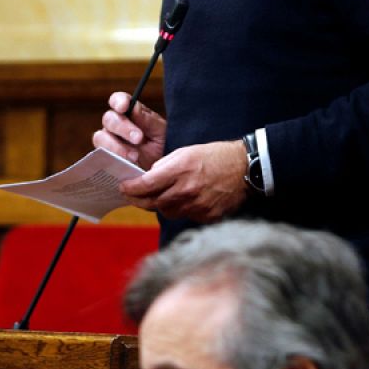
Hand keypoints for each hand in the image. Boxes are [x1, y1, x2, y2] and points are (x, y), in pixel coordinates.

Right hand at [93, 92, 166, 170]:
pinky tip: (125, 165)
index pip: (117, 100)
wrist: (161, 170)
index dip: (118, 101)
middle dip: (123, 128)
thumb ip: (148, 120)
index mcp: (130, 112)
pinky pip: (101, 157)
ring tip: (135, 157)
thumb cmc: (162, 146)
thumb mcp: (161, 132)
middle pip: (109, 119)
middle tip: (138, 138)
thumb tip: (134, 108)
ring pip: (101, 137)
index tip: (123, 107)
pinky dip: (112, 160)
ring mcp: (108, 141)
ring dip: (117, 147)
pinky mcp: (105, 157)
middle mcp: (116, 124)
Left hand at [120, 140, 248, 221]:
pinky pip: (185, 216)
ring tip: (164, 195)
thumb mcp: (186, 152)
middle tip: (133, 196)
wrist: (245, 168)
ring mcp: (197, 206)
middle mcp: (186, 190)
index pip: (146, 185)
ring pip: (168, 212)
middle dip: (140, 200)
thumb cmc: (215, 156)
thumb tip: (149, 177)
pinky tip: (187, 200)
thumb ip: (165, 165)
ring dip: (162, 204)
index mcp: (180, 170)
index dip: (131, 188)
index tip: (123, 187)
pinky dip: (182, 209)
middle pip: (153, 202)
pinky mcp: (207, 216)